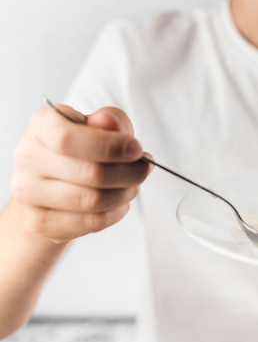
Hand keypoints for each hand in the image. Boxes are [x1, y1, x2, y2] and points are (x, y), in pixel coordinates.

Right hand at [10, 104, 151, 243]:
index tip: (136, 149)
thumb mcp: (103, 125)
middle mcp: (27, 156)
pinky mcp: (40, 221)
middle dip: (129, 173)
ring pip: (92, 201)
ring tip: (132, 185)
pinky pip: (91, 222)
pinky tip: (120, 201)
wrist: (56, 182)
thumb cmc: (85, 147)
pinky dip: (116, 212)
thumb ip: (112, 119)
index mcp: (42, 124)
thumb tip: (108, 121)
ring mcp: (29, 192)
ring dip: (124, 193)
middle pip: (89, 172)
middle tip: (144, 169)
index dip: (108, 145)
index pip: (66, 137)